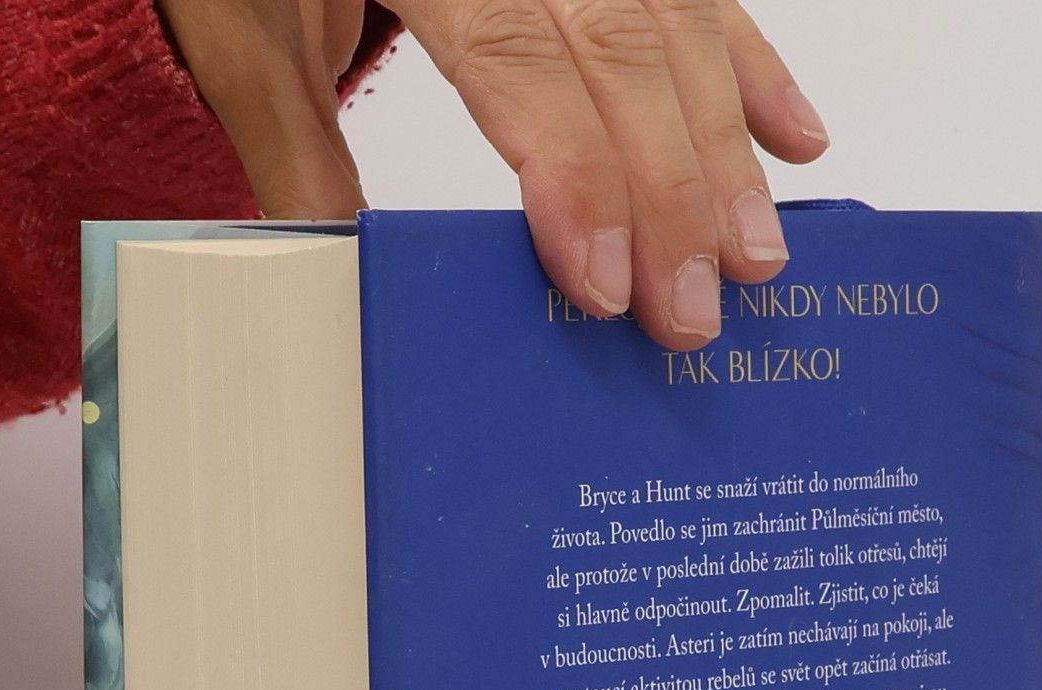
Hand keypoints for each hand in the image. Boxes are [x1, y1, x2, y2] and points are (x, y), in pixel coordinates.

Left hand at [156, 1, 829, 349]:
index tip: (606, 283)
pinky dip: (749, 62)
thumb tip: (352, 285)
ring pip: (675, 21)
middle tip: (695, 309)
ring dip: (726, 145)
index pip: (516, 55)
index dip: (577, 174)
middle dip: (671, 190)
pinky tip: (794, 135)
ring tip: (756, 252)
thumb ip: (299, 151)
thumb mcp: (247, 34)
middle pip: (619, 48)